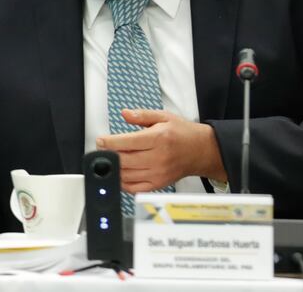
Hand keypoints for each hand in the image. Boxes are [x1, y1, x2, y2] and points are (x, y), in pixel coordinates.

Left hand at [95, 109, 226, 192]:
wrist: (201, 151)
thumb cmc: (183, 134)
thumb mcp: (163, 117)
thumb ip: (141, 115)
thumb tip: (124, 114)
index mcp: (158, 139)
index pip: (127, 142)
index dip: (109, 142)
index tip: (101, 140)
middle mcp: (158, 158)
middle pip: (124, 160)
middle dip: (108, 154)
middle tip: (102, 149)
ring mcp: (158, 174)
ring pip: (127, 175)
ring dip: (113, 168)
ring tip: (108, 160)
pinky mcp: (158, 184)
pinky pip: (135, 188)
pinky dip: (123, 183)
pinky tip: (119, 173)